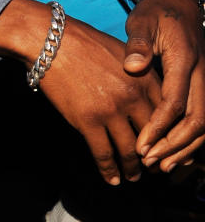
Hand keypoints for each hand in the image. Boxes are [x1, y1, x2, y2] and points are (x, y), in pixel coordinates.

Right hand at [0, 0, 162, 184]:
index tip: (169, 146)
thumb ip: (140, 75)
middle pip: (153, 136)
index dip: (169, 135)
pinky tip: (112, 179)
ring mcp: (111, 111)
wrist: (51, 42)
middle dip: (156, 156)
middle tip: (155, 167)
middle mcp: (133, 97)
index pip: (167, 115)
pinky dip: (109, 170)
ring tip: (134, 177)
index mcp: (146, 78)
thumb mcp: (123, 53)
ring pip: (130, 150)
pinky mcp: (87, 121)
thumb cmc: (84, 43)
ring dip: (133, 169)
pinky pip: (103, 153)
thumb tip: (148, 95)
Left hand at [123, 0, 204, 170]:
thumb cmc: (156, 13)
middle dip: (174, 144)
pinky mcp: (203, 86)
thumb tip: (132, 66)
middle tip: (150, 161)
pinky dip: (191, 139)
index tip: (141, 146)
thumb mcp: (143, 21)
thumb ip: (139, 44)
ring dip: (185, 147)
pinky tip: (175, 154)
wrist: (179, 2)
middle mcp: (201, 73)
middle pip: (197, 119)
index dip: (159, 127)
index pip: (175, 102)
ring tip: (162, 166)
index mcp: (185, 60)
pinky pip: (203, 117)